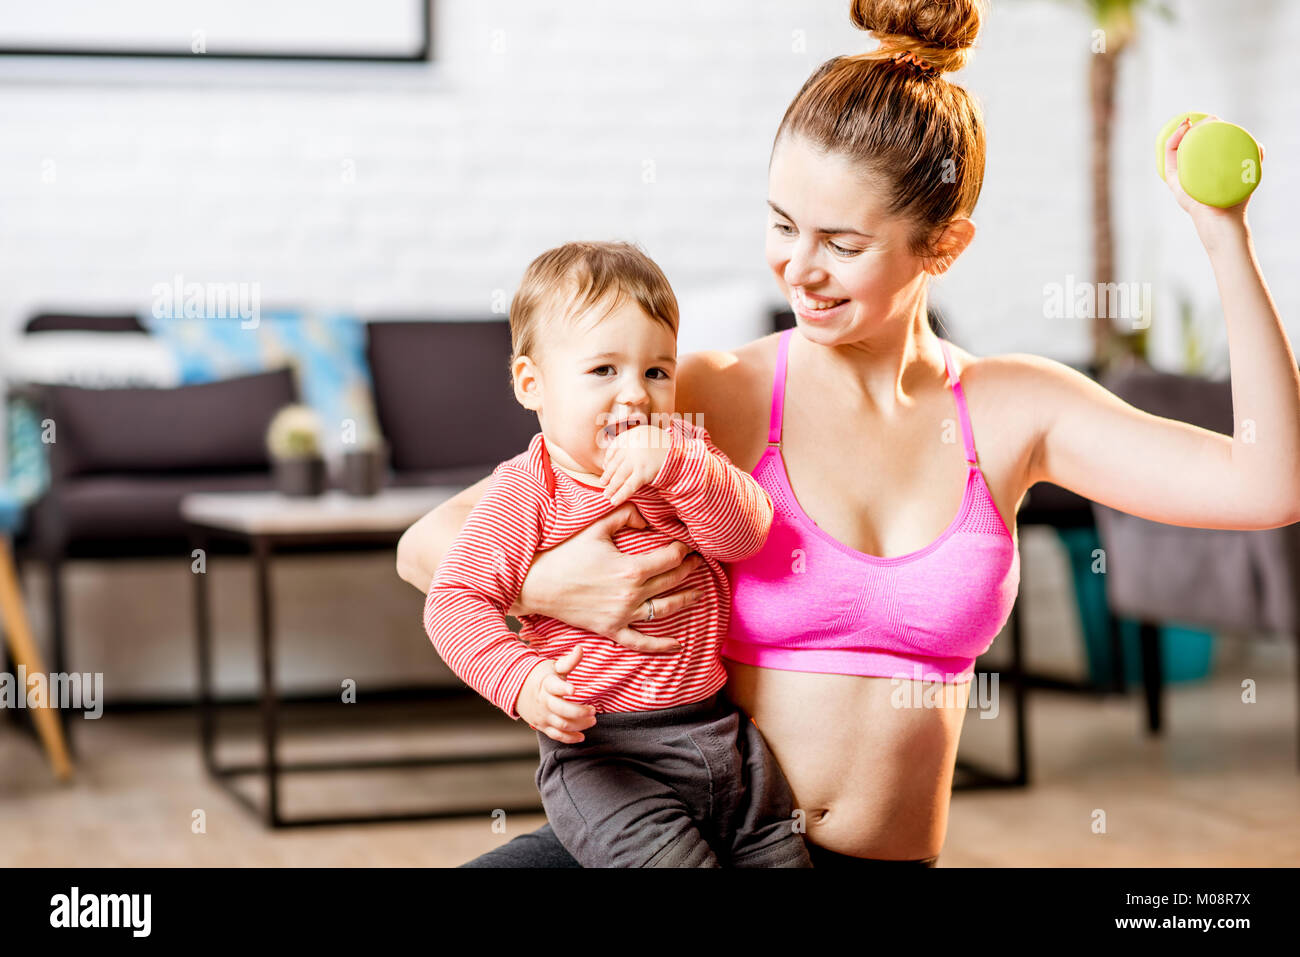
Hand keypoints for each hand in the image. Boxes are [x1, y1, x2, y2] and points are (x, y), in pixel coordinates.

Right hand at [513, 502, 702, 651]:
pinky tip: (678, 645)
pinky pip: (641, 642)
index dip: (684, 549)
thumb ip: (625, 515)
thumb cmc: (565, 554)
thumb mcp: (596, 528)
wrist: (538, 585)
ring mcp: (623, 615)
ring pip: (665, 610)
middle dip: (690, 569)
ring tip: (699, 593)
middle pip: (672, 581)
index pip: (671, 558)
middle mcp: (632, 595)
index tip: (689, 544)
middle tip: (699, 562)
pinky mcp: (612, 630)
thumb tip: (647, 518)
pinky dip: (661, 646)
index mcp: (631, 569)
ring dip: (686, 600)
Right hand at [516, 646, 596, 743]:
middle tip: (593, 710)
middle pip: (562, 710)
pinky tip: (581, 736)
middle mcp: (544, 701)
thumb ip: (569, 661)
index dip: (564, 688)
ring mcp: (543, 715)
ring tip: (592, 720)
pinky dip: (569, 738)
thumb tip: (581, 648)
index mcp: (547, 685)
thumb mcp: (553, 667)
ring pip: (561, 724)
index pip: (554, 686)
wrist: (518, 691)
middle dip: (579, 712)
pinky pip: (556, 735)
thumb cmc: (541, 677)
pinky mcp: (543, 726)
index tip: (574, 689)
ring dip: (579, 725)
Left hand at [600, 425, 671, 506]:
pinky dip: (620, 494)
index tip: (605, 467)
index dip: (608, 460)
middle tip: (602, 483)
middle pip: (614, 464)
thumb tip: (616, 454)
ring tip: (606, 495)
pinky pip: (629, 486)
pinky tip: (614, 501)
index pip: (614, 449)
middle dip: (607, 475)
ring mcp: (636, 460)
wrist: (680, 452)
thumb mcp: (646, 434)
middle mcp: (630, 447)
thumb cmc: (663, 445)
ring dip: (611, 487)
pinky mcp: (642, 472)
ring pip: (619, 476)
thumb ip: (632, 440)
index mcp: (630, 435)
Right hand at [1162, 114, 1258, 228]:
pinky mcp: (1173, 178)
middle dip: (1196, 125)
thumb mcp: (1248, 175)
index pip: (1199, 147)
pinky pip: (1169, 153)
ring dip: (1184, 129)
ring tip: (1197, 122)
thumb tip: (1259, 143)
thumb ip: (1253, 159)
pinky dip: (1174, 137)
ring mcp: (1179, 176)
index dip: (1203, 129)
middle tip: (1212, 119)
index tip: (1214, 120)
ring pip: (1176, 146)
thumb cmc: (1234, 203)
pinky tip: (1184, 126)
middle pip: (1188, 144)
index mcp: (1201, 172)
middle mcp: (1188, 173)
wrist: (1222, 220)